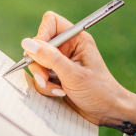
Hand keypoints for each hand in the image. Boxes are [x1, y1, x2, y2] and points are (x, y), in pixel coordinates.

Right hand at [22, 11, 135, 130]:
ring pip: (36, 63)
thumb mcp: (73, 74)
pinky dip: (46, 87)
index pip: (51, 22)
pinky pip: (40, 77)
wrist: (108, 113)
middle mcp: (67, 48)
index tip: (39, 52)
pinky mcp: (56, 76)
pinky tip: (59, 93)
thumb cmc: (99, 91)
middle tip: (46, 77)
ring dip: (42, 78)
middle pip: (39, 45)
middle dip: (39, 63)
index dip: (41, 35)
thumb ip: (49, 58)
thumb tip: (27, 43)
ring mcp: (60, 63)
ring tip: (58, 89)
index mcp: (76, 39)